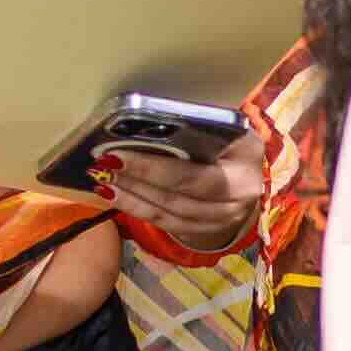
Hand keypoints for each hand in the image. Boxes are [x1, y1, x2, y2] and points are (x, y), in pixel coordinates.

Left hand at [81, 135, 269, 257]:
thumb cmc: (226, 134)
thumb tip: (137, 125)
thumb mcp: (218, 122)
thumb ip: (189, 125)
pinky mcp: (210, 228)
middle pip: (181, 194)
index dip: (153, 166)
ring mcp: (227, 215)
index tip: (118, 153)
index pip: (195, 168)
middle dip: (137, 180)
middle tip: (103, 166)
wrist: (247, 165)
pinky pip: (169, 223)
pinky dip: (139, 210)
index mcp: (245, 154)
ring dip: (132, 197)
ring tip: (103, 180)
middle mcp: (242, 191)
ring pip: (172, 212)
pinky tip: (115, 197)